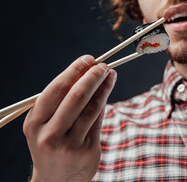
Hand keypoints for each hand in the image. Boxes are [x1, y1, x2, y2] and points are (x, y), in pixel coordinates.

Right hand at [23, 55, 116, 181]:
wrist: (55, 179)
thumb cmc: (51, 141)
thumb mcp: (45, 124)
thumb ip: (60, 101)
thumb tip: (85, 71)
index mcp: (35, 122)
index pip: (56, 90)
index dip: (74, 71)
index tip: (88, 59)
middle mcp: (49, 134)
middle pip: (76, 97)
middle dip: (92, 77)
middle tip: (103, 65)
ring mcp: (69, 144)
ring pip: (91, 107)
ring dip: (103, 87)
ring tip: (111, 74)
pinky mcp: (87, 150)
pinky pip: (98, 119)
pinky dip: (104, 101)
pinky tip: (108, 90)